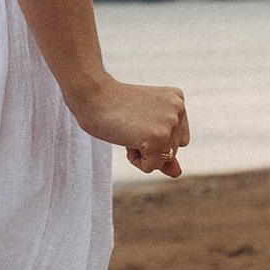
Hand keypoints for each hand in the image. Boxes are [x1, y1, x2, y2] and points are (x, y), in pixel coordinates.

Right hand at [68, 74, 188, 176]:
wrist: (91, 96)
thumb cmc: (113, 109)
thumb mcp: (144, 125)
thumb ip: (164, 149)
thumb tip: (177, 174)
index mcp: (177, 100)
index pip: (178, 139)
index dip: (155, 138)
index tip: (138, 120)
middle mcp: (178, 109)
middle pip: (173, 151)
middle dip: (150, 147)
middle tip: (131, 125)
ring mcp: (170, 123)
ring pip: (163, 161)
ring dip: (142, 154)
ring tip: (128, 130)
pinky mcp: (158, 137)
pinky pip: (150, 167)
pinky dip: (135, 160)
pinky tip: (125, 138)